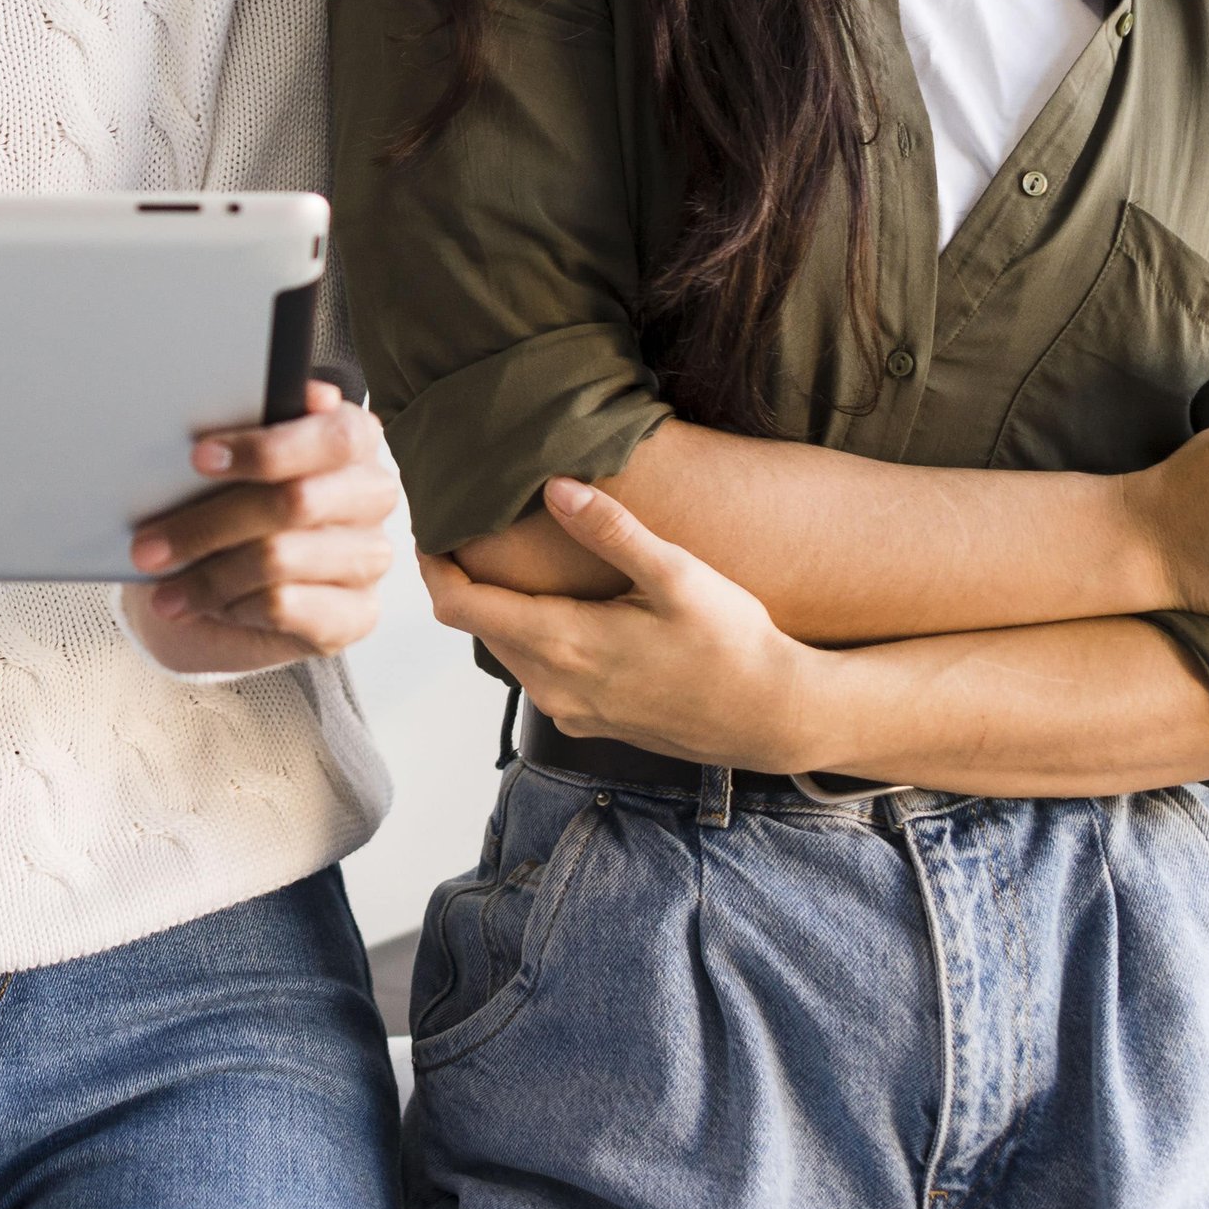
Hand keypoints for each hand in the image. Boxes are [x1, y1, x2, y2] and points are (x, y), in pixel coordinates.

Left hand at [120, 381, 398, 671]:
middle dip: (210, 523)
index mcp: (352, 438)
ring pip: (281, 558)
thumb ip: (230, 443)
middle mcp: (372, 494)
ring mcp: (370, 556)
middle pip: (297, 502)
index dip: (267, 448)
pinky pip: (286, 606)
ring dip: (208, 575)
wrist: (223, 591)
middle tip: (148, 543)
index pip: (334, 436)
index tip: (197, 457)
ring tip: (162, 587)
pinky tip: (203, 606)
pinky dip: (233, 605)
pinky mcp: (357, 614)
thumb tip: (201, 439)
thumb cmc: (226, 511)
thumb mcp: (223, 471)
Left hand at [428, 477, 824, 770]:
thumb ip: (613, 531)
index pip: (459, 606)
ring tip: (510, 560)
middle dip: (464, 579)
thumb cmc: (734, 644)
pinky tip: (560, 607)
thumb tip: (555, 485)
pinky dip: (531, 637)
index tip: (432, 525)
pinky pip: (537, 673)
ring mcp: (570, 711)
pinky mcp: (590, 722)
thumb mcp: (678, 576)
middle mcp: (553, 686)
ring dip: (500, 609)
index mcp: (563, 645)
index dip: (433, 564)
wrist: (776, 718)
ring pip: (507, 650)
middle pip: (477, 626)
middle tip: (468, 529)